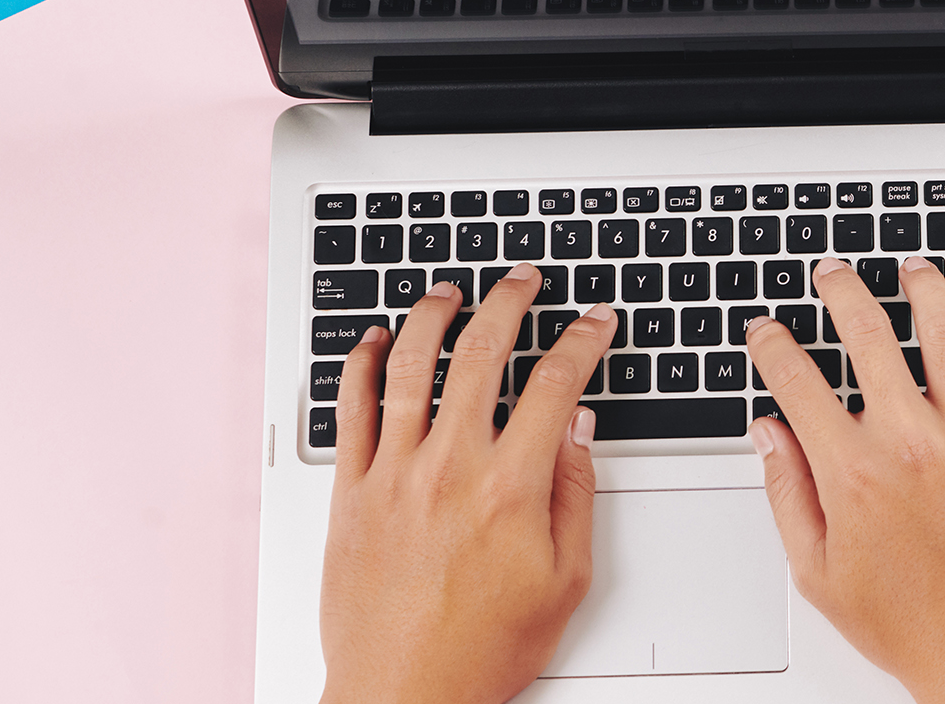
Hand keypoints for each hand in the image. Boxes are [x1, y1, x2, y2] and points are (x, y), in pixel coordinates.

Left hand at [320, 265, 616, 703]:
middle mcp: (449, 468)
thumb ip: (575, 494)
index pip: (555, 385)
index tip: (594, 323)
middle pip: (482, 354)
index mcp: (511, 488)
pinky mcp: (350, 491)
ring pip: (412, 366)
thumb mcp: (566, 579)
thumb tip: (576, 430)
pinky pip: (351, 409)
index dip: (582, 341)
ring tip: (450, 292)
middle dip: (509, 303)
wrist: (403, 692)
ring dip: (434, 316)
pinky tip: (374, 340)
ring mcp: (392, 474)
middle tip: (523, 281)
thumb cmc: (483, 648)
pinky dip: (361, 364)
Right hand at [744, 257, 944, 703]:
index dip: (772, 345)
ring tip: (910, 269)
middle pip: (868, 335)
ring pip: (943, 334)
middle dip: (841, 292)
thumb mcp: (818, 572)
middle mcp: (911, 443)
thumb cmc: (908, 624)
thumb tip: (768, 435)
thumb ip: (787, 495)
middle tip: (832, 275)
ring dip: (921, 289)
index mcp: (852, 473)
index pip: (798, 381)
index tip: (766, 332)